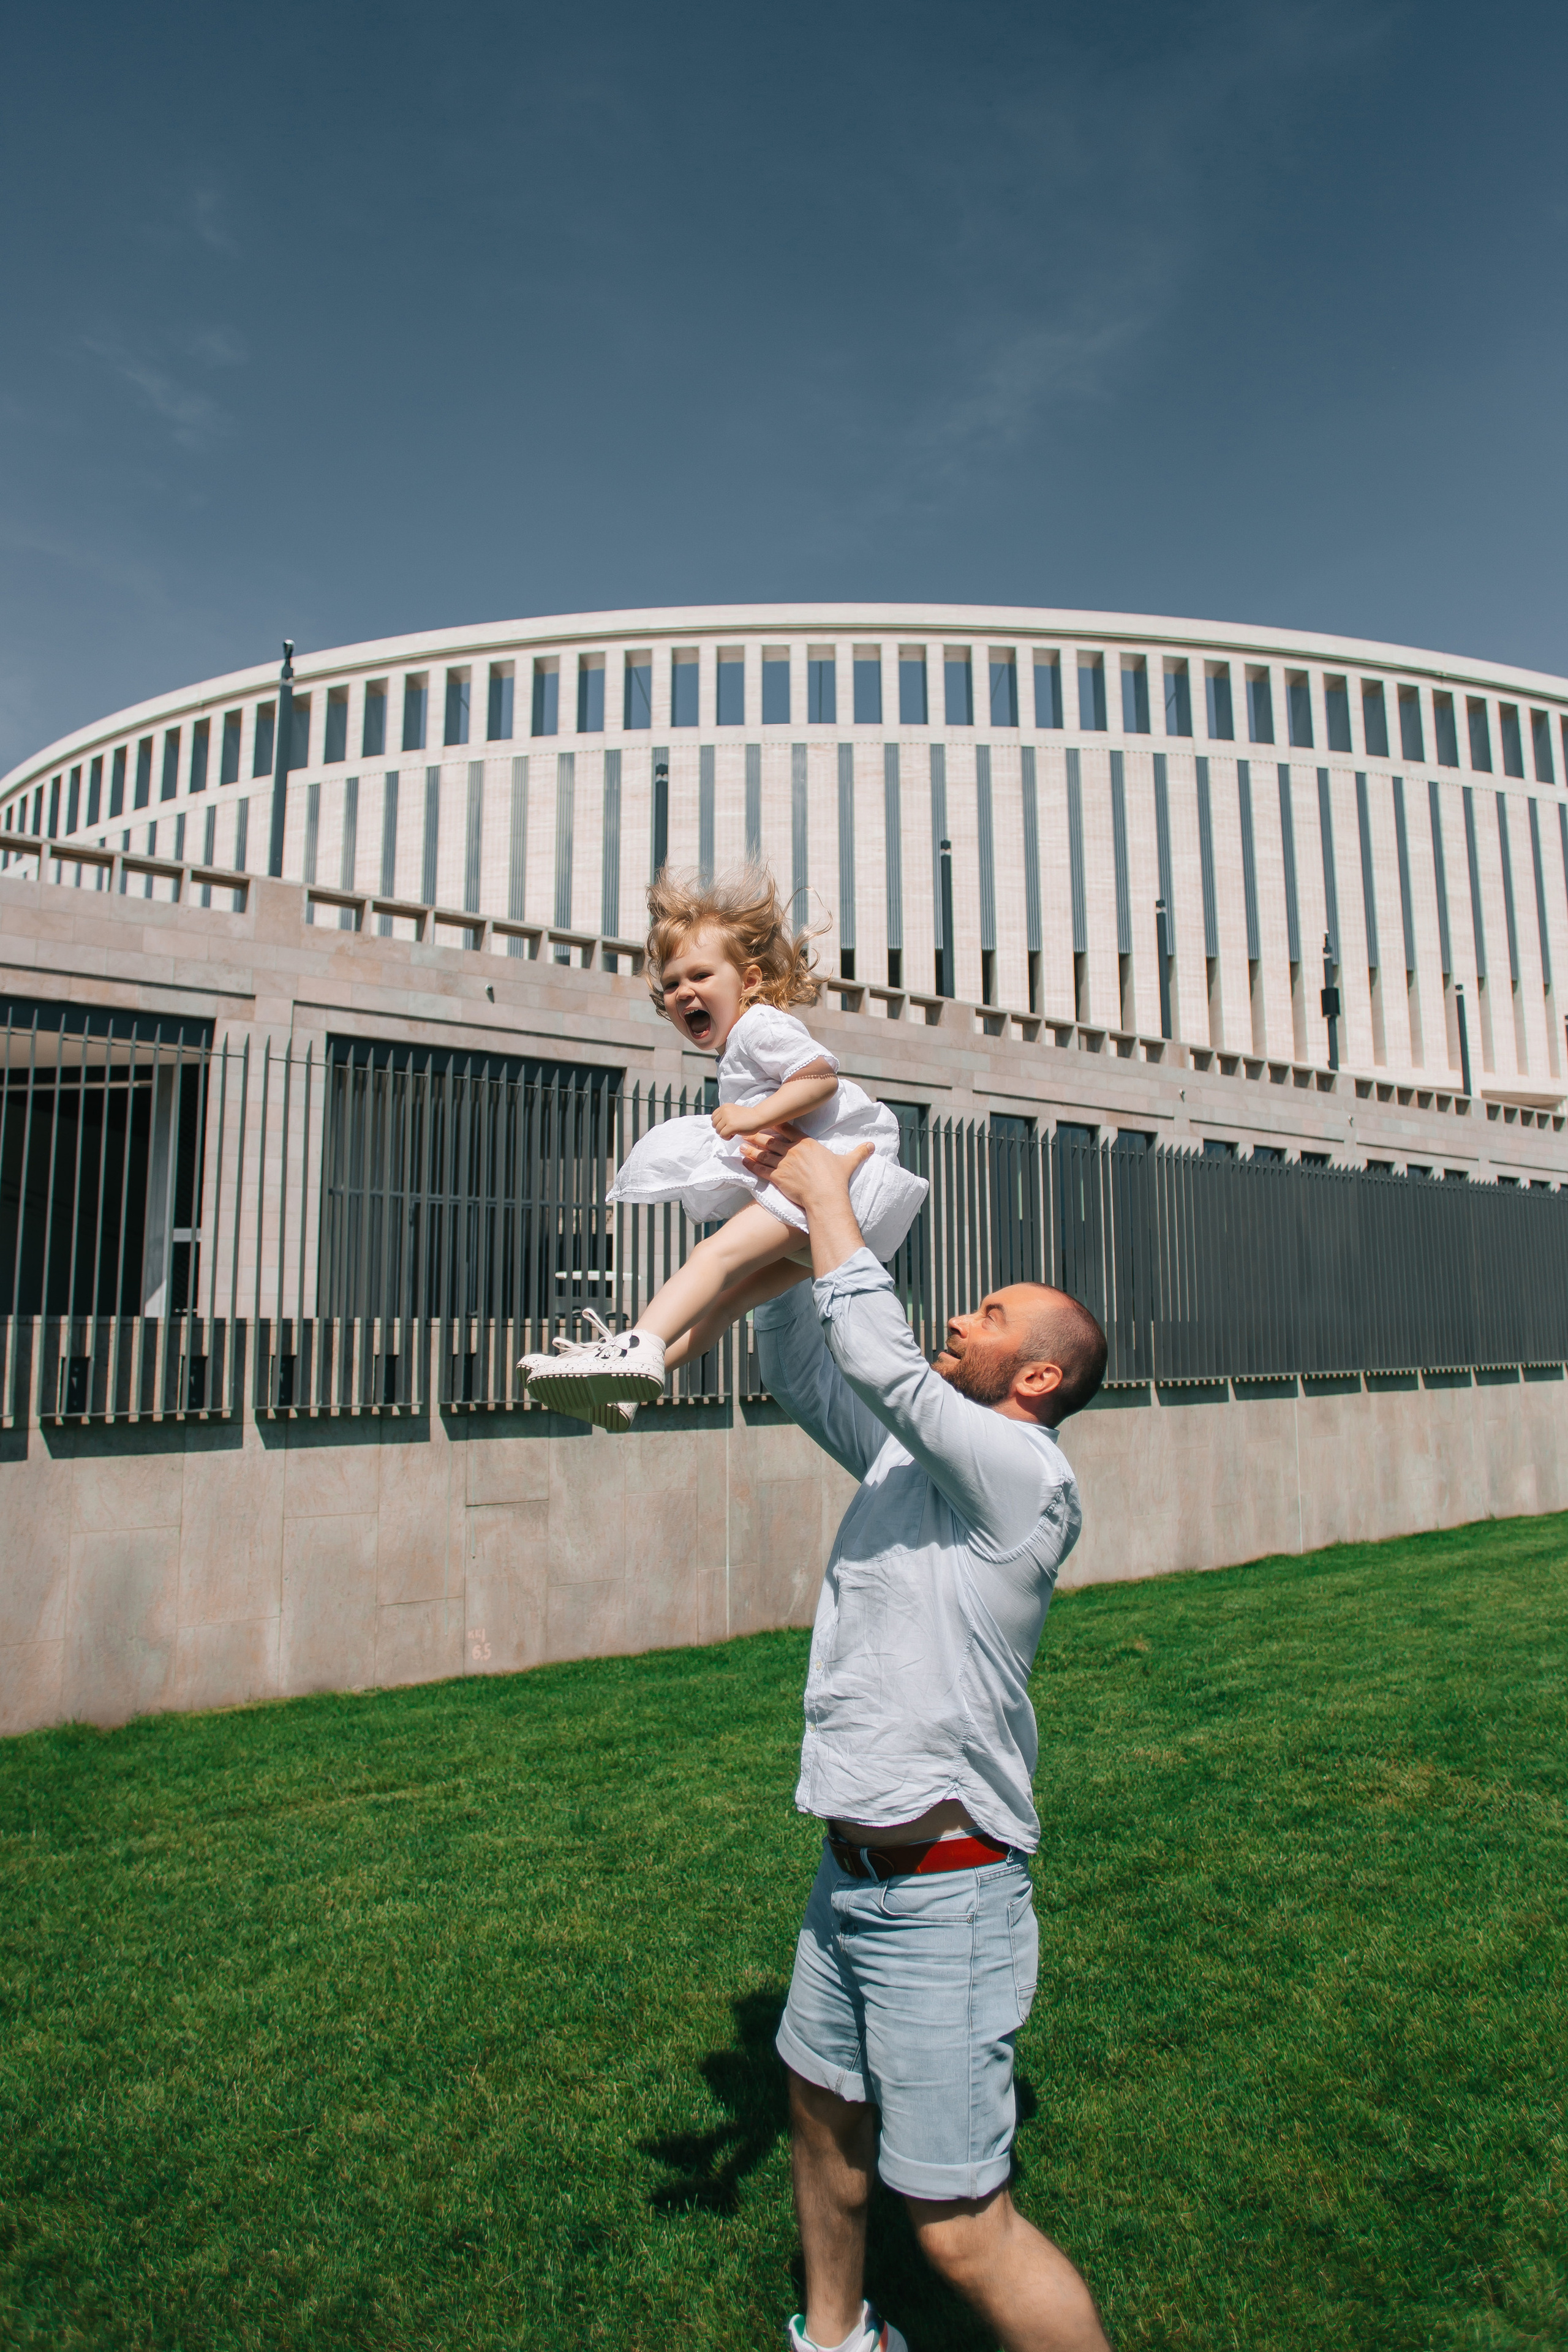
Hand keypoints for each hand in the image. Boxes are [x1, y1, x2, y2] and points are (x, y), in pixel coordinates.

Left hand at [710, 1102, 758, 1140]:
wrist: (758, 1117)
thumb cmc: (747, 1117)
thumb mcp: (732, 1112)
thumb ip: (724, 1116)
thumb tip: (715, 1125)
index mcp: (724, 1107)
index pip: (713, 1118)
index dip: (720, 1124)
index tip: (728, 1124)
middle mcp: (724, 1111)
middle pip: (714, 1125)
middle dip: (722, 1129)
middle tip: (732, 1129)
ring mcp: (727, 1118)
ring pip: (718, 1131)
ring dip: (725, 1134)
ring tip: (734, 1131)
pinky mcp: (731, 1126)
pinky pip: (723, 1135)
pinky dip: (728, 1137)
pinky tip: (735, 1134)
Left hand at [739, 1130, 872, 1206]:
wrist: (826, 1198)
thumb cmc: (836, 1181)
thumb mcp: (848, 1162)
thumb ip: (858, 1152)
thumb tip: (872, 1146)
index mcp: (807, 1143)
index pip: (788, 1129)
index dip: (776, 1124)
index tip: (766, 1121)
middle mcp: (793, 1151)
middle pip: (771, 1139)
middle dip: (757, 1135)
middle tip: (745, 1131)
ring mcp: (784, 1164)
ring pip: (763, 1153)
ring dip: (751, 1149)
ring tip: (741, 1145)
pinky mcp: (778, 1177)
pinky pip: (761, 1169)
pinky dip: (751, 1165)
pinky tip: (743, 1162)